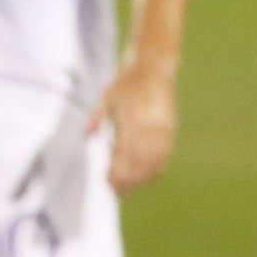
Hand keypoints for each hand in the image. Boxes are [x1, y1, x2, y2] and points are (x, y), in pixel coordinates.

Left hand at [92, 58, 177, 192]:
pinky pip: (165, 153)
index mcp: (132, 117)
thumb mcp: (107, 96)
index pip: (123, 152)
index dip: (116, 171)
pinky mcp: (170, 127)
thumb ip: (97, 117)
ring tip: (130, 188)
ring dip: (142, 177)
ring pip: (153, 161)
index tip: (107, 182)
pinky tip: (149, 176)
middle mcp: (149, 125)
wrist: (153, 65)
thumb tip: (86, 136)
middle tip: (116, 191)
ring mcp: (162, 127)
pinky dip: (156, 167)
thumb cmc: (126, 81)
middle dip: (128, 179)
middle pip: (139, 161)